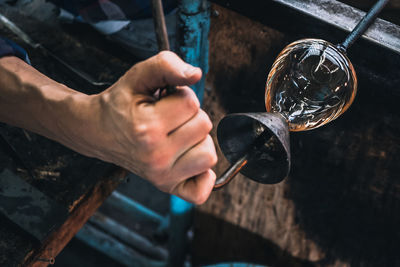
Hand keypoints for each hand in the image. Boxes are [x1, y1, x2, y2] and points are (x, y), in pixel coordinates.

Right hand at [89, 51, 216, 203]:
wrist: (97, 131)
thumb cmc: (119, 105)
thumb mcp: (137, 76)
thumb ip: (166, 65)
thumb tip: (196, 73)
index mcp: (148, 128)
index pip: (191, 103)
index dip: (180, 96)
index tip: (163, 101)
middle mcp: (156, 156)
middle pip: (204, 126)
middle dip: (189, 116)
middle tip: (168, 118)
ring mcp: (162, 176)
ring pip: (209, 154)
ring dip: (197, 141)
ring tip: (176, 135)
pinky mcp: (167, 187)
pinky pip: (202, 189)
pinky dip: (201, 175)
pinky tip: (186, 158)